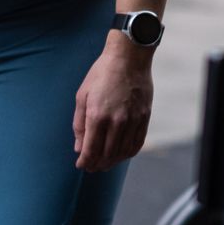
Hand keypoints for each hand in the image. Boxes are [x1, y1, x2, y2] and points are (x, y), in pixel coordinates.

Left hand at [73, 44, 152, 170]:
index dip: (85, 162)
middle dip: (97, 165)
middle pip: (107, 155)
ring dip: (112, 162)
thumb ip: (80, 124)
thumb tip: (79, 148)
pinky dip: (128, 153)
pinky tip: (121, 154)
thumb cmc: (102, 74)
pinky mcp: (144, 118)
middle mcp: (117, 121)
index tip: (81, 165)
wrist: (129, 58)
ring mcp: (133, 120)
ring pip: (123, 152)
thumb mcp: (82, 96)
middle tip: (91, 167)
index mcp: (97, 116)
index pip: (91, 150)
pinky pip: (137, 143)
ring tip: (105, 163)